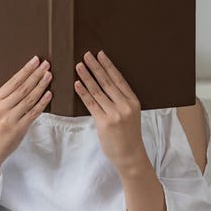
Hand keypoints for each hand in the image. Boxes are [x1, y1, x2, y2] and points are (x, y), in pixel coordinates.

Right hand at [0, 55, 51, 171]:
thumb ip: (5, 97)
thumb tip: (24, 81)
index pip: (13, 81)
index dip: (26, 70)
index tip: (36, 61)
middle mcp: (1, 108)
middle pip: (23, 88)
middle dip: (36, 74)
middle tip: (46, 64)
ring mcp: (10, 119)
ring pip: (30, 99)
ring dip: (41, 85)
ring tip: (49, 75)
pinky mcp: (19, 129)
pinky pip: (34, 113)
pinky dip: (42, 102)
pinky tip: (49, 94)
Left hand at [74, 50, 146, 170]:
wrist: (130, 155)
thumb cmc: (128, 135)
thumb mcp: (130, 114)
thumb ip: (120, 101)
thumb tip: (103, 85)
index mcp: (133, 101)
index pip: (119, 79)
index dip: (108, 66)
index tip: (100, 54)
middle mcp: (125, 106)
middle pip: (107, 82)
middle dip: (95, 67)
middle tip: (86, 55)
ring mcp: (115, 114)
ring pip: (98, 91)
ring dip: (87, 77)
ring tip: (79, 66)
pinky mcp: (104, 123)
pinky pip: (91, 104)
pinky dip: (83, 93)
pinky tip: (77, 84)